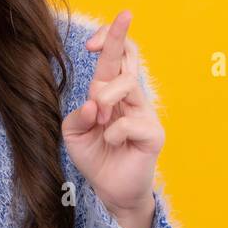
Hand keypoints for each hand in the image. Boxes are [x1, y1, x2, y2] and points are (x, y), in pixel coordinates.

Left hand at [62, 9, 164, 224]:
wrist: (110, 189)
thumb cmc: (95, 156)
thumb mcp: (74, 134)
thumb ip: (78, 115)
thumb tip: (92, 103)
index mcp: (111, 92)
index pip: (116, 56)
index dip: (110, 37)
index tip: (90, 41)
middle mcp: (130, 97)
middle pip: (130, 56)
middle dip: (115, 39)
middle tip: (91, 45)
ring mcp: (144, 113)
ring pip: (128, 84)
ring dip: (105, 98)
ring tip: (99, 120)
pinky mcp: (153, 133)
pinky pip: (129, 123)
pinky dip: (112, 133)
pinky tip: (112, 144)